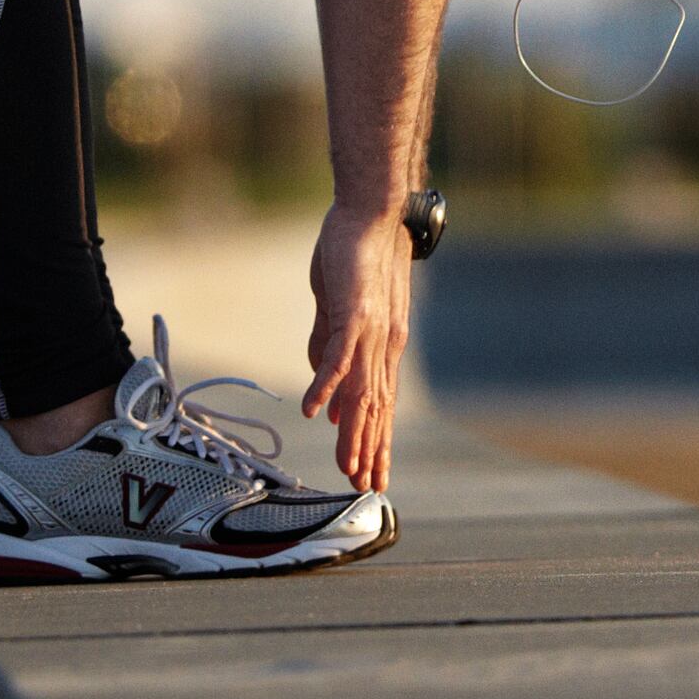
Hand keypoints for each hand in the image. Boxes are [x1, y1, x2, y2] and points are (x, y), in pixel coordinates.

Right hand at [299, 199, 413, 492]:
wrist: (369, 212)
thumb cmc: (351, 256)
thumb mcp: (338, 312)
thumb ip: (331, 351)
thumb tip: (328, 398)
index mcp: (381, 345)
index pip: (380, 403)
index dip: (377, 440)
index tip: (374, 474)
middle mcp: (382, 344)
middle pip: (376, 407)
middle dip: (370, 449)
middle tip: (367, 486)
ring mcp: (370, 331)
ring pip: (362, 392)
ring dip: (353, 431)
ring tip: (347, 466)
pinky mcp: (354, 314)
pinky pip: (339, 356)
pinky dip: (326, 385)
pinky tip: (316, 412)